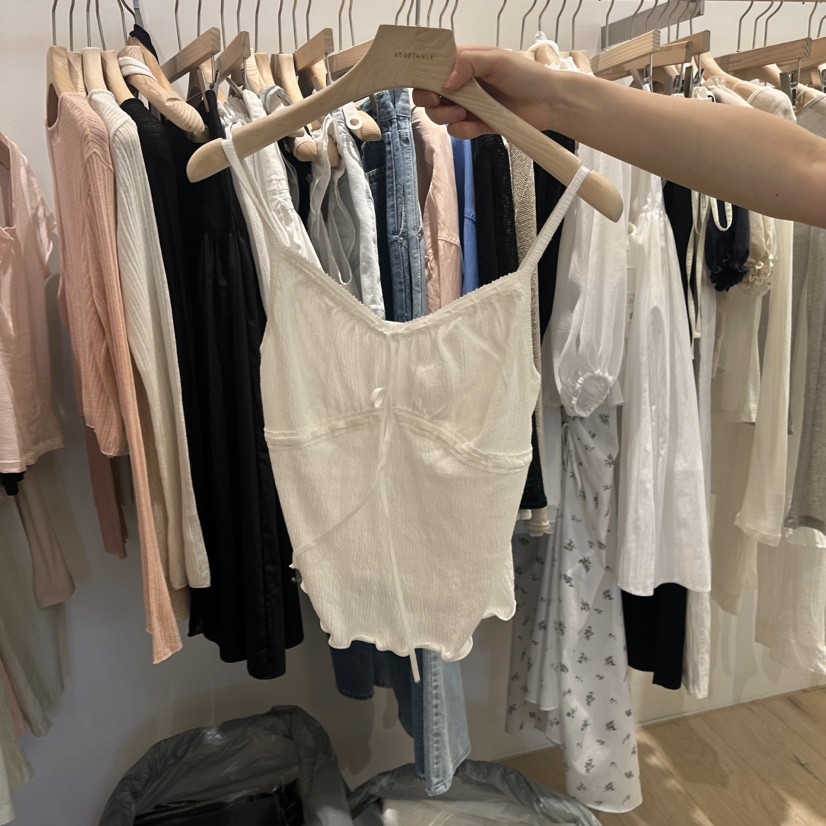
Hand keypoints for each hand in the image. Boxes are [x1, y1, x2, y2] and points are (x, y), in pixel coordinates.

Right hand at [412, 46, 558, 139]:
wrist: (547, 102)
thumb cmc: (526, 75)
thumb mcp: (496, 59)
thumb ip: (468, 63)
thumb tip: (446, 81)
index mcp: (463, 63)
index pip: (432, 68)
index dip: (423, 75)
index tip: (424, 82)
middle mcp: (461, 85)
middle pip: (428, 95)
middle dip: (428, 100)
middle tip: (437, 100)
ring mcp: (468, 107)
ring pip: (439, 115)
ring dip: (445, 116)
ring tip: (463, 113)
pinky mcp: (476, 125)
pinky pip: (457, 132)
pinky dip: (463, 130)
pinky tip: (477, 125)